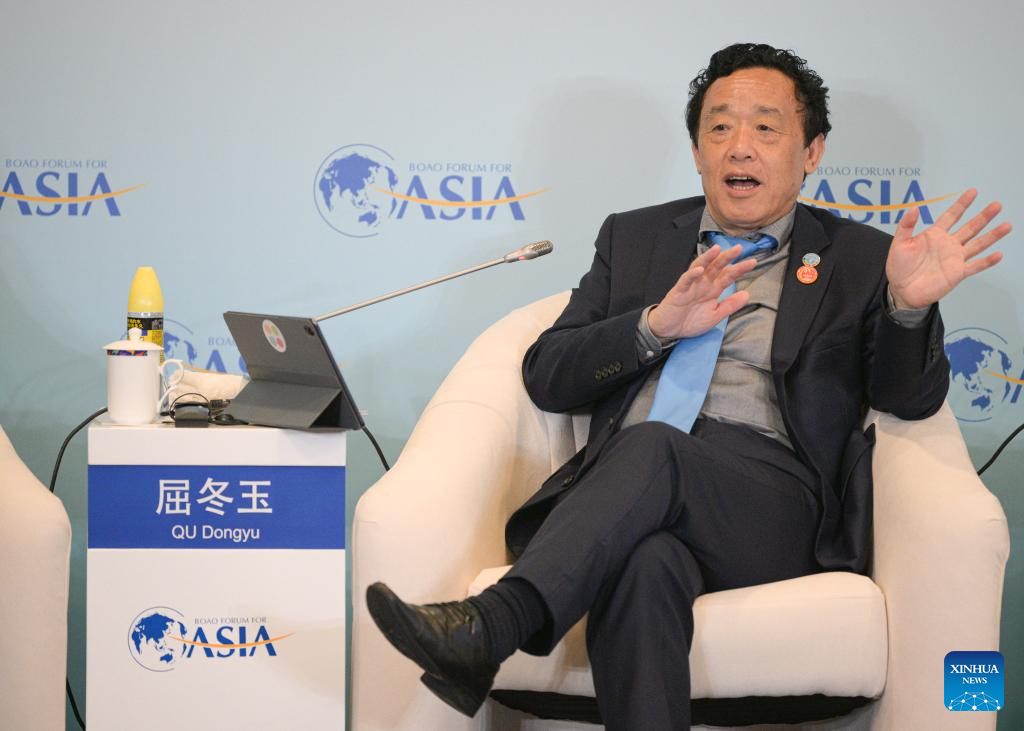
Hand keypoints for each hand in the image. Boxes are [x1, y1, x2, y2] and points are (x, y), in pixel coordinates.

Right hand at [647, 244, 756, 338]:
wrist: (669, 331)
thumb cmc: (690, 322)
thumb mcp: (715, 316)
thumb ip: (730, 305)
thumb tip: (747, 294)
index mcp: (712, 289)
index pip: (728, 276)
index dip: (740, 269)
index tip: (753, 262)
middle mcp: (702, 284)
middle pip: (716, 267)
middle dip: (727, 257)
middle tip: (739, 248)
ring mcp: (690, 286)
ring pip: (700, 267)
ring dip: (708, 258)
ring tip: (717, 249)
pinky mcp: (678, 291)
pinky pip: (685, 280)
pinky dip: (692, 275)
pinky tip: (699, 269)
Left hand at [886, 189, 1011, 309]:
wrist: (901, 290)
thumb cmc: (899, 267)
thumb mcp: (899, 244)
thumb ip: (906, 226)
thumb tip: (913, 208)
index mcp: (935, 235)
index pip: (951, 216)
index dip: (962, 204)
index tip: (973, 192)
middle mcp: (948, 244)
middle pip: (970, 228)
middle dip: (983, 216)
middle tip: (997, 205)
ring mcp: (954, 259)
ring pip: (978, 244)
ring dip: (992, 235)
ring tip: (1007, 225)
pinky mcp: (957, 273)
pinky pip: (975, 266)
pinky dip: (987, 261)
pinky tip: (998, 254)